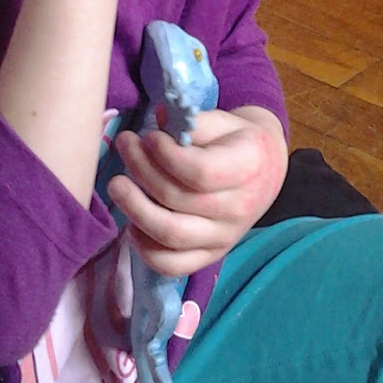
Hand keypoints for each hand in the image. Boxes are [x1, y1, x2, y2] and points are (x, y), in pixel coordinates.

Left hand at [107, 108, 287, 275]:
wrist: (265, 170)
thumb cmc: (237, 140)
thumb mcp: (223, 120)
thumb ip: (192, 121)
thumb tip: (158, 117)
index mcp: (248, 169)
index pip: (199, 172)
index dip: (166, 155)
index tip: (150, 136)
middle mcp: (238, 209)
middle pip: (177, 201)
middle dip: (141, 171)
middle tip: (125, 145)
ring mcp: (224, 237)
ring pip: (170, 235)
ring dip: (135, 209)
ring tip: (117, 184)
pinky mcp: (210, 255)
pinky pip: (171, 265)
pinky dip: (144, 247)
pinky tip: (132, 221)